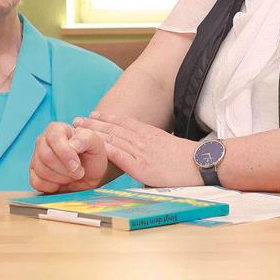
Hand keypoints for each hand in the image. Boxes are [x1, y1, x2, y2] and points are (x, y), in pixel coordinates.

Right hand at [29, 121, 110, 192]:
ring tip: (72, 176)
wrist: (91, 173)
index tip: (77, 165)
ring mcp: (36, 157)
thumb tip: (72, 145)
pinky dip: (52, 186)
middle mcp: (43, 141)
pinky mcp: (34, 173)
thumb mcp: (96, 144)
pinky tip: (62, 182)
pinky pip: (37, 183)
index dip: (65, 154)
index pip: (54, 138)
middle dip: (65, 169)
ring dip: (61, 178)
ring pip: (41, 171)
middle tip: (79, 172)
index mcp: (56, 129)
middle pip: (46, 156)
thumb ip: (86, 139)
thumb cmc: (92, 155)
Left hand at [76, 113, 198, 186]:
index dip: (108, 119)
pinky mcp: (140, 164)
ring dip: (92, 133)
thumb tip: (149, 163)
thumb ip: (156, 154)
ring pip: (111, 138)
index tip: (94, 115)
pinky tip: (91, 145)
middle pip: (113, 128)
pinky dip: (102, 148)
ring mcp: (140, 151)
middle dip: (93, 124)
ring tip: (77, 129)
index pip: (125, 124)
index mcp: (151, 135)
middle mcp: (143, 139)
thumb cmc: (191, 163)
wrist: (202, 164)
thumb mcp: (170, 151)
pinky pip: (117, 154)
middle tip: (76, 120)